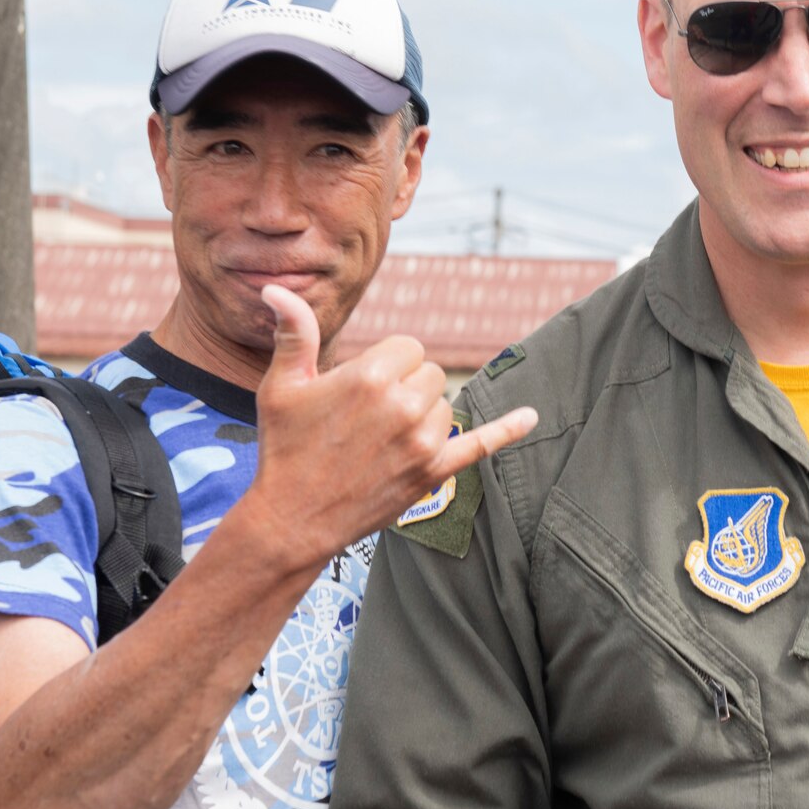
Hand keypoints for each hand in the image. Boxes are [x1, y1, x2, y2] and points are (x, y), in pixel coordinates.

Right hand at [240, 286, 536, 574]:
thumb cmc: (285, 448)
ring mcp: (423, 441)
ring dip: (422, 415)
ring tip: (380, 440)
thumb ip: (294, 333)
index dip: (387, 364)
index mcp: (370, 376)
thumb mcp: (282, 386)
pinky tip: (531, 416)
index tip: (362, 386)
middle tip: (367, 417)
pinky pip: (480, 444)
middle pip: (430, 373)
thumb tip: (277, 289)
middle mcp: (403, 405)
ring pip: (444, 405)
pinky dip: (507, 430)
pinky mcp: (434, 472)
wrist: (293, 519)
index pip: (409, 347)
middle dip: (405, 387)